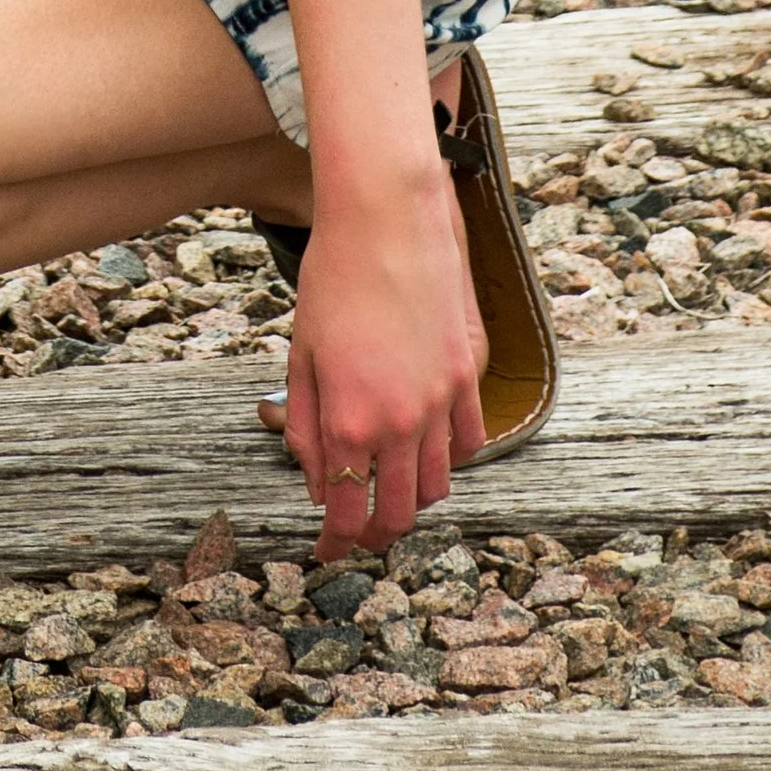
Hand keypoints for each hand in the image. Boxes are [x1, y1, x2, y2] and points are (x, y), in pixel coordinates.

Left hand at [277, 161, 487, 557]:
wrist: (387, 218)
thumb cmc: (332, 278)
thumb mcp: (300, 357)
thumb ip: (307, 426)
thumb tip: (316, 480)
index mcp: (349, 420)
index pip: (344, 511)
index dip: (335, 543)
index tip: (327, 552)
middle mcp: (400, 421)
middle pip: (397, 512)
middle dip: (374, 533)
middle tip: (358, 531)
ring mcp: (442, 399)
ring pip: (438, 484)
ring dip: (414, 498)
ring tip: (393, 489)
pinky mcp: (470, 373)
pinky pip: (469, 439)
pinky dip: (449, 456)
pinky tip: (429, 445)